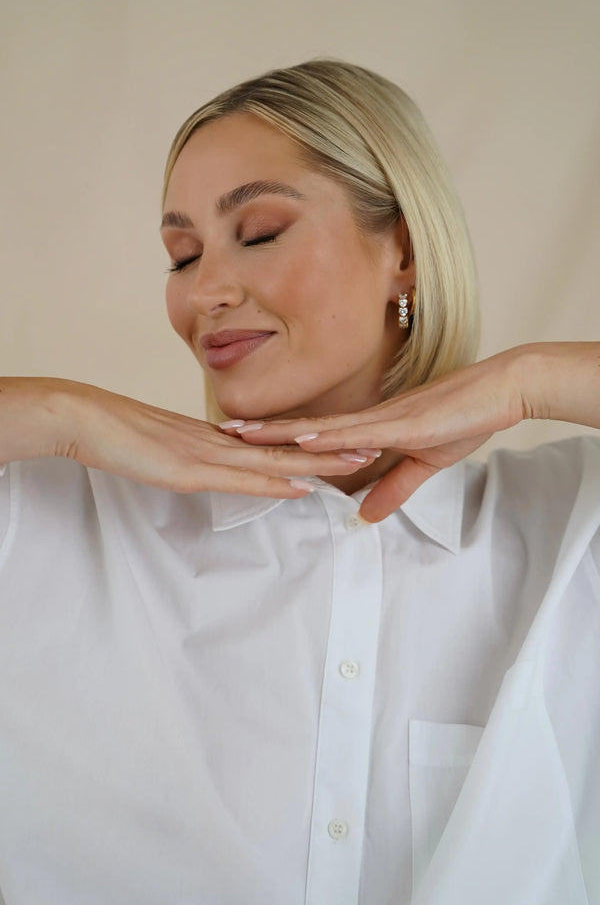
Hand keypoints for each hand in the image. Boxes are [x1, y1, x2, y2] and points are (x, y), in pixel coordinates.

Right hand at [47, 379, 377, 496]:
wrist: (86, 419)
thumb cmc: (117, 434)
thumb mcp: (163, 450)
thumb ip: (190, 457)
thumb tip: (210, 467)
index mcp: (215, 438)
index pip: (273, 443)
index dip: (309, 444)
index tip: (342, 443)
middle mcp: (220, 442)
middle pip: (287, 446)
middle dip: (331, 449)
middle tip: (374, 446)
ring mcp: (208, 453)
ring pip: (275, 460)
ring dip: (317, 462)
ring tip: (356, 461)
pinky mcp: (191, 468)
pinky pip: (242, 477)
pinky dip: (275, 482)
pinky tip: (301, 484)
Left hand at [228, 349, 529, 520]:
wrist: (500, 390)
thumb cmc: (465, 419)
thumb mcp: (424, 464)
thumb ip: (392, 489)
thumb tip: (363, 516)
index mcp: (370, 427)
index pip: (315, 433)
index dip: (279, 436)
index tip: (244, 439)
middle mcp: (367, 418)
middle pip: (305, 426)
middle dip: (263, 432)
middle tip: (220, 432)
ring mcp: (382, 418)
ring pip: (321, 427)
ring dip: (281, 431)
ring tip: (242, 434)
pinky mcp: (402, 424)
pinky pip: (358, 431)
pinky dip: (328, 436)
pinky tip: (301, 438)